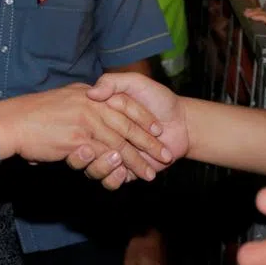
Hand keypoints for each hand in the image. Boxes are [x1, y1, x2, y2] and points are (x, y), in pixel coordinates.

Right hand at [0, 85, 173, 183]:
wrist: (11, 122)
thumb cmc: (33, 113)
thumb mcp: (64, 98)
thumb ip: (82, 100)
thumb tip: (97, 101)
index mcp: (88, 94)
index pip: (123, 103)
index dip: (143, 117)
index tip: (157, 129)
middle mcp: (89, 105)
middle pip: (127, 124)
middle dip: (149, 142)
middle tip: (165, 156)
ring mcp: (84, 122)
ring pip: (119, 143)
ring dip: (137, 160)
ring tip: (150, 172)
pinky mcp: (77, 141)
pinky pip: (103, 156)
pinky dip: (116, 168)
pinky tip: (124, 174)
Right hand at [68, 74, 187, 181]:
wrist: (183, 124)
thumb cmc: (159, 100)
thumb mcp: (135, 83)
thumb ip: (113, 82)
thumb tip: (91, 93)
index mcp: (99, 116)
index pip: (83, 125)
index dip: (86, 127)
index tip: (98, 127)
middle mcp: (102, 137)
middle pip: (85, 149)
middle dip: (91, 152)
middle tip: (98, 150)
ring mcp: (113, 155)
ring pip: (93, 168)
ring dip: (102, 167)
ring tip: (118, 161)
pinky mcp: (124, 171)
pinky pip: (110, 182)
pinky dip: (114, 179)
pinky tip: (125, 172)